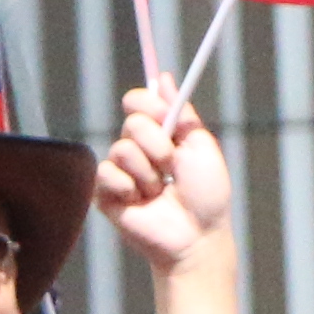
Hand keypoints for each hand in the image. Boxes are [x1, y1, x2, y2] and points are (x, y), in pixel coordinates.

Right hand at [97, 84, 232, 271]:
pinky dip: (128, 186)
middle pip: (131, 122)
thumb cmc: (206, 196)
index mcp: (159, 135)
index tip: (165, 116)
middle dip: (157, 143)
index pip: (138, 102)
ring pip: (121, 148)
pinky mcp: (106, 194)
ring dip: (148, 171)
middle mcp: (137, 150)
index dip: (149, 104)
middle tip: (171, 166)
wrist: (198, 235)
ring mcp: (121, 172)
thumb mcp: (201, 146)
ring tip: (159, 191)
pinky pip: (107, 173)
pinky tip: (141, 202)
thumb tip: (163, 78)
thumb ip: (182, 112)